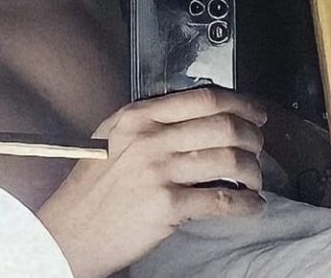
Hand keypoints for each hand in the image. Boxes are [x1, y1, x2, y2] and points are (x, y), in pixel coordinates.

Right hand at [37, 87, 266, 277]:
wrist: (71, 230)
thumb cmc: (93, 187)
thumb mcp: (113, 138)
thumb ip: (151, 121)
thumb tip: (202, 114)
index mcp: (138, 116)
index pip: (203, 98)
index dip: (240, 103)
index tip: (256, 112)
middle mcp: (149, 139)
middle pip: (223, 126)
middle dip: (253, 137)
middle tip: (259, 148)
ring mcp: (159, 172)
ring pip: (229, 160)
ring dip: (253, 172)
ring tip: (254, 180)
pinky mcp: (167, 206)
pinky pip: (223, 200)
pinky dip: (247, 204)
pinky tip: (251, 205)